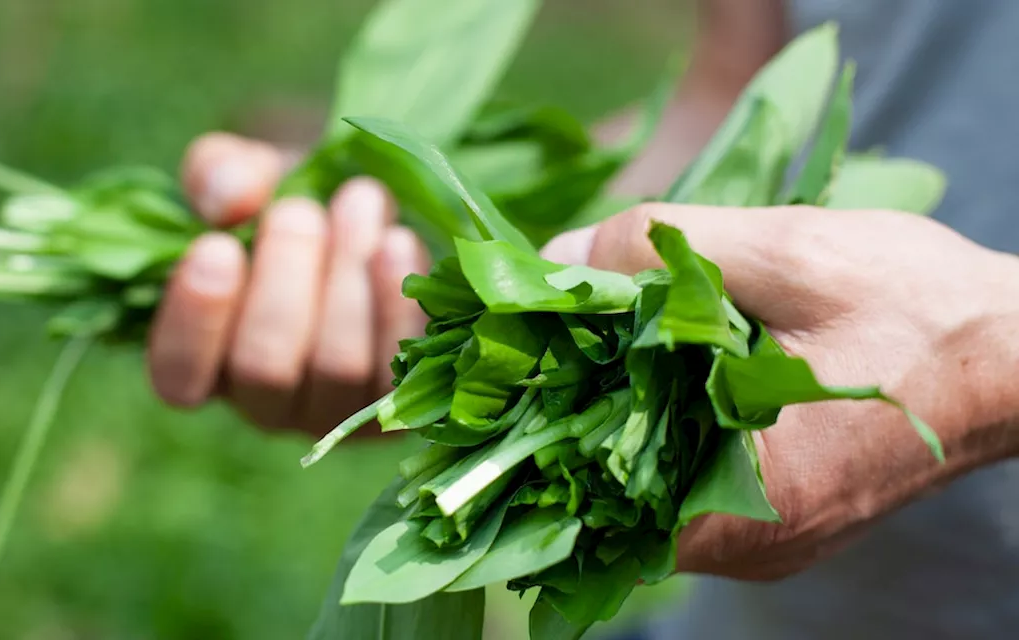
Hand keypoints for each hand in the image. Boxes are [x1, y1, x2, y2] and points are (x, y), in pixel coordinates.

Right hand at [147, 133, 428, 434]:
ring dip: (348, 281)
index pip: (179, 376)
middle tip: (299, 210)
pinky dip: (400, 304)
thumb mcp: (240, 173)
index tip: (216, 246)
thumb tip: (233, 197)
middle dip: (284, 281)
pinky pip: (402, 367)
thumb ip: (217, 175)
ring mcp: (338, 410)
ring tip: (359, 202)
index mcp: (204, 362)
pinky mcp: (403, 398)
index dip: (195, 320)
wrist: (367, 211)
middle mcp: (266, 402)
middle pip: (265, 368)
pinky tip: (398, 243)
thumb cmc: (282, 198)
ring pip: (339, 368)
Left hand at [544, 203, 1018, 579]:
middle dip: (567, 425)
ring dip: (614, 426)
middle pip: (613, 503)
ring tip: (586, 353)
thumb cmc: (922, 306)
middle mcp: (753, 543)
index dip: (535, 437)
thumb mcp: (790, 253)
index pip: (594, 502)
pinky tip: (649, 377)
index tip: (502, 379)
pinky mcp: (782, 517)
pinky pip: (692, 488)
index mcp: (750, 499)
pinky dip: (661, 435)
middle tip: (538, 351)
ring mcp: (769, 538)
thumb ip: (664, 251)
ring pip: (650, 496)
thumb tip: (554, 259)